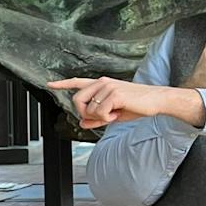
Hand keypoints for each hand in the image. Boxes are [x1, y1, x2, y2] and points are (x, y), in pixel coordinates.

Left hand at [46, 77, 205, 129]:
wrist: (157, 101)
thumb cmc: (137, 106)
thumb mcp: (113, 114)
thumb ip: (96, 118)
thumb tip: (81, 123)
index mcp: (101, 84)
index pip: (78, 82)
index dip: (62, 84)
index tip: (49, 84)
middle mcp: (102, 82)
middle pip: (77, 100)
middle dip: (84, 113)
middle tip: (100, 118)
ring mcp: (108, 86)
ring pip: (89, 109)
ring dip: (100, 118)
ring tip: (115, 113)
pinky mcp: (114, 93)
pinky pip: (100, 113)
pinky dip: (108, 118)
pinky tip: (118, 114)